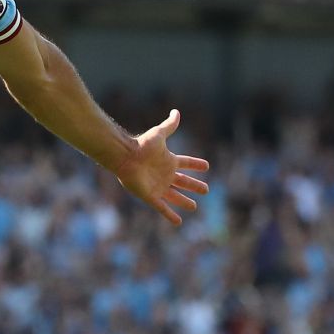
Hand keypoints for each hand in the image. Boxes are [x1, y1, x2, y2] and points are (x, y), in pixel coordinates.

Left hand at [113, 109, 209, 226]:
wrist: (126, 157)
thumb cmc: (142, 145)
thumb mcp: (159, 134)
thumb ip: (169, 125)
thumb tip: (176, 112)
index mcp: (168, 160)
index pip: (186, 163)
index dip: (196, 164)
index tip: (207, 167)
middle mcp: (165, 174)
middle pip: (183, 182)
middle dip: (194, 186)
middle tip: (206, 190)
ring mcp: (158, 186)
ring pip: (175, 196)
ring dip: (184, 201)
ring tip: (194, 206)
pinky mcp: (151, 196)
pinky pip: (163, 207)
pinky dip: (170, 214)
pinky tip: (178, 221)